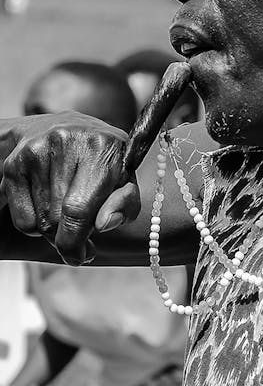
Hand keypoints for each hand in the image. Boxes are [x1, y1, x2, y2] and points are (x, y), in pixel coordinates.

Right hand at [0, 112, 140, 264]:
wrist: (66, 129)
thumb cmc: (103, 163)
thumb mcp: (125, 180)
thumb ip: (125, 204)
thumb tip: (105, 224)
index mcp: (101, 148)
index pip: (78, 210)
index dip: (76, 242)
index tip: (79, 257)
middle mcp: (64, 143)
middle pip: (56, 220)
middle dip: (69, 237)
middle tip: (80, 233)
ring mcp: (35, 151)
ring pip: (39, 222)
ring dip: (54, 230)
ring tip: (67, 213)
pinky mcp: (14, 164)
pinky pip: (22, 219)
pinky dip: (36, 223)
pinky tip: (48, 205)